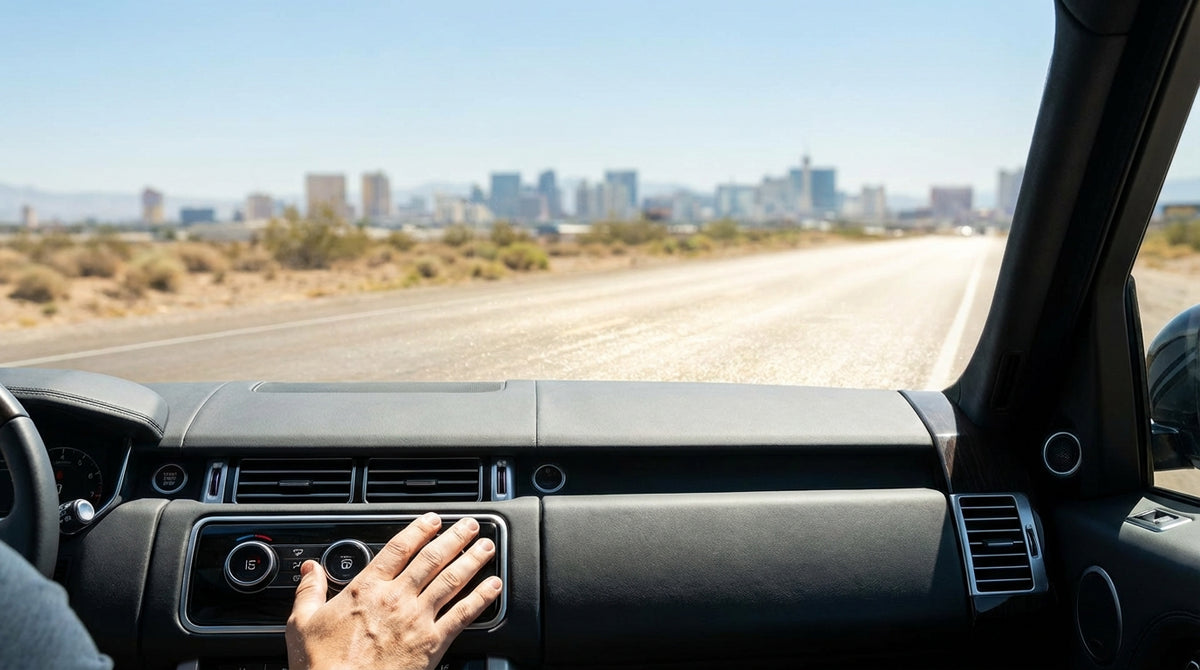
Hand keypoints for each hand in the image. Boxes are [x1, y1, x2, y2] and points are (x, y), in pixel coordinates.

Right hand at [285, 513, 502, 669]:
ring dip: (472, 559)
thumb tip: (309, 569)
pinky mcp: (432, 644)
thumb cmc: (322, 666)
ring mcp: (417, 619)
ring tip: (487, 546)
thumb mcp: (302, 624)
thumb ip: (309, 591)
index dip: (419, 529)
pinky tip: (493, 586)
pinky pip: (463, 615)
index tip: (433, 519)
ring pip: (451, 579)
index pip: (398, 548)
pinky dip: (481, 598)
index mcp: (366, 590)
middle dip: (455, 537)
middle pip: (432, 558)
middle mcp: (395, 599)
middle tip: (470, 524)